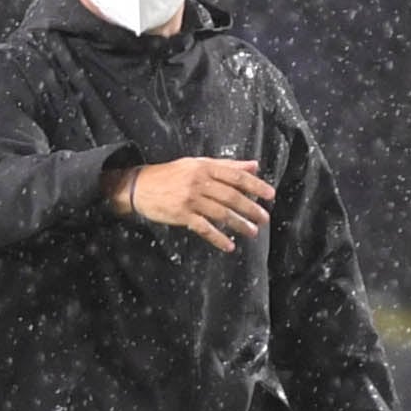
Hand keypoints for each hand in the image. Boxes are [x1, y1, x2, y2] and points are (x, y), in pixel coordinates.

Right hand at [114, 156, 274, 251]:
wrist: (139, 186)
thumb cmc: (170, 175)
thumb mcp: (197, 164)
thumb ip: (226, 165)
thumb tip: (254, 166)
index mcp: (205, 167)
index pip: (236, 176)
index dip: (255, 186)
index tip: (270, 195)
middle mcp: (199, 182)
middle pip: (231, 196)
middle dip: (251, 208)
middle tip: (264, 218)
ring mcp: (190, 199)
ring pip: (221, 213)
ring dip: (239, 224)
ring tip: (252, 232)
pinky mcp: (181, 214)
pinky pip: (204, 228)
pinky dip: (218, 238)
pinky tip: (229, 245)